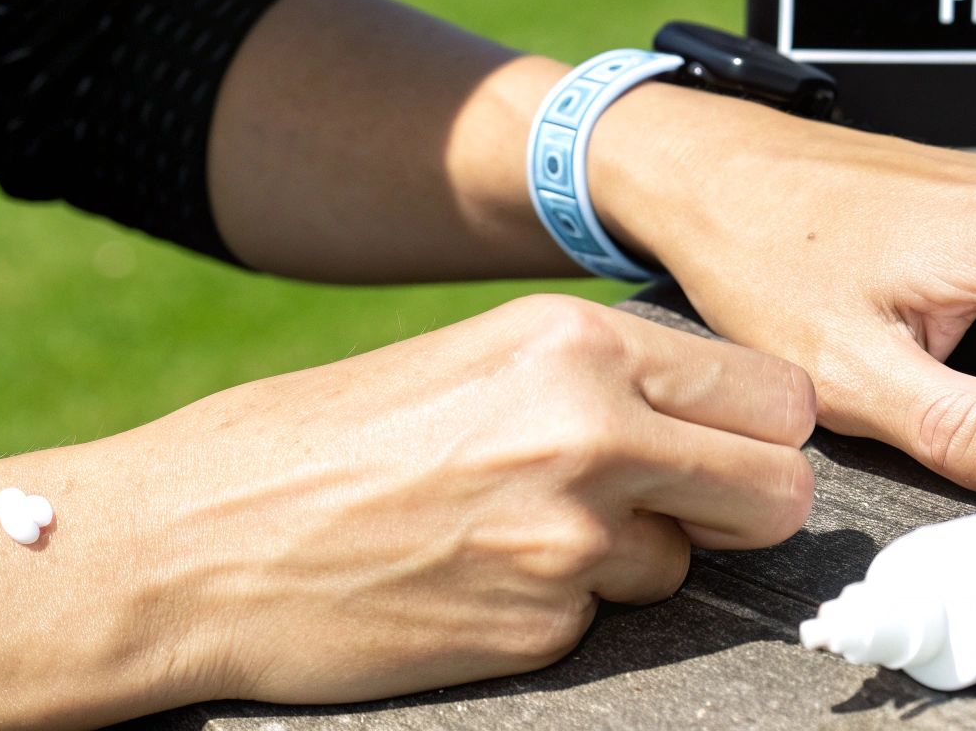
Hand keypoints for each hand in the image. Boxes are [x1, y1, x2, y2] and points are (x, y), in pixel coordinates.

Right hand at [129, 294, 813, 703]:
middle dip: (744, 504)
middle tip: (683, 506)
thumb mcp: (470, 358)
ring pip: (688, 564)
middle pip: (780, 489)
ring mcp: (568, 543)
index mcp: (576, 343)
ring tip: (521, 534)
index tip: (737, 445)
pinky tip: (478, 580)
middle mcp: (592, 433)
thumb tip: (705, 414)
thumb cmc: (318, 437)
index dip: (763, 429)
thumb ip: (596, 378)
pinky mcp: (539, 631)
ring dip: (634, 559)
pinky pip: (604, 622)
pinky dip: (562, 610)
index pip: (775, 394)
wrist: (195, 542)